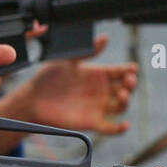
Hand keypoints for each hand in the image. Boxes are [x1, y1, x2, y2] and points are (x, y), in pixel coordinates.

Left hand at [0, 34, 137, 134]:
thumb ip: (88, 52)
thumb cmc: (49, 78)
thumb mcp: (69, 60)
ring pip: (120, 106)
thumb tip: (104, 38)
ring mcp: (97, 107)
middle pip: (124, 88)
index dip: (128, 70)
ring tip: (123, 94)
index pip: (120, 71)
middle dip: (130, 83)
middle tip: (129, 79)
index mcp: (98, 74)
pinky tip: (125, 125)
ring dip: (126, 101)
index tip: (132, 68)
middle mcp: (101, 91)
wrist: (33, 99)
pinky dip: (119, 129)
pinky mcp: (92, 122)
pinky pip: (110, 128)